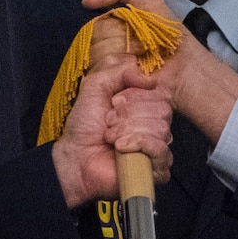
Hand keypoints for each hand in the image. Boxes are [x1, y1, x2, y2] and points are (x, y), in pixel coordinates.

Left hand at [53, 62, 172, 207]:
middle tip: (109, 122)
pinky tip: (121, 147)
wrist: (74, 157)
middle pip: (163, 109)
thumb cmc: (85, 125)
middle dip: (129, 114)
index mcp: (146, 104)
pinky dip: (138, 144)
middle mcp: (156, 124)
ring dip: (128, 130)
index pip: (159, 91)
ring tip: (111, 137)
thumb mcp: (97, 85)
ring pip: (161, 128)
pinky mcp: (157, 168)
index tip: (113, 102)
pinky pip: (161, 150)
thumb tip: (150, 79)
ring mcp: (158, 146)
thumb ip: (122, 70)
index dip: (134, 96)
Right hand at [84, 0, 237, 142]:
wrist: (186, 69)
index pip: (94, 25)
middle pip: (94, 40)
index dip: (112, 25)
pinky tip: (136, 72)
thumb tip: (85, 2)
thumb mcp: (148, 2)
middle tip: (142, 46)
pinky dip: (119, 70)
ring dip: (121, 55)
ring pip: (96, 56)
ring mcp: (105, 71)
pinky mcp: (110, 88)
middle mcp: (103, 50)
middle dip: (119, 39)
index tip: (131, 27)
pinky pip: (100, 76)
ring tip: (141, 59)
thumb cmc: (170, 36)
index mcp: (110, 31)